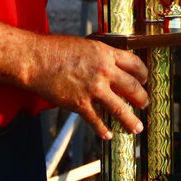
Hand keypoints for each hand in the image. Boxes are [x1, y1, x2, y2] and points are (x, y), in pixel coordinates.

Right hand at [27, 35, 148, 140]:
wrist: (36, 60)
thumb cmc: (56, 49)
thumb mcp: (86, 46)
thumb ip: (101, 56)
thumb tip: (110, 66)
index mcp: (106, 53)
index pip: (135, 64)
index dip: (143, 74)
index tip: (144, 80)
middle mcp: (104, 71)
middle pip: (133, 87)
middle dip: (142, 98)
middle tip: (145, 104)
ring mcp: (93, 89)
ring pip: (120, 108)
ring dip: (130, 120)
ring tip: (137, 128)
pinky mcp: (80, 103)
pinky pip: (96, 120)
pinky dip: (102, 129)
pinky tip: (107, 135)